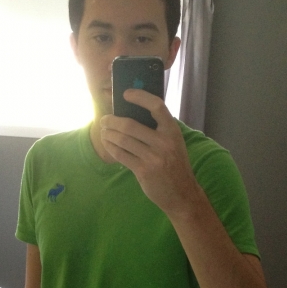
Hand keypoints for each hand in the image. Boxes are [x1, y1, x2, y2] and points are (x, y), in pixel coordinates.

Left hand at [100, 89, 202, 216]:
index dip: (140, 97)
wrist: (182, 194)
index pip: (157, 106)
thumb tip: (132, 113)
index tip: (126, 94)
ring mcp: (153, 157)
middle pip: (130, 125)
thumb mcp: (174, 143)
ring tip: (104, 132)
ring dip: (108, 134)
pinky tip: (108, 144)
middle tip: (104, 120)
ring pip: (122, 140)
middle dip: (112, 121)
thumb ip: (159, 130)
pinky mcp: (143, 171)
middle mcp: (164, 143)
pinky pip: (121, 154)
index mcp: (173, 131)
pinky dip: (110, 147)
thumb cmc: (175, 165)